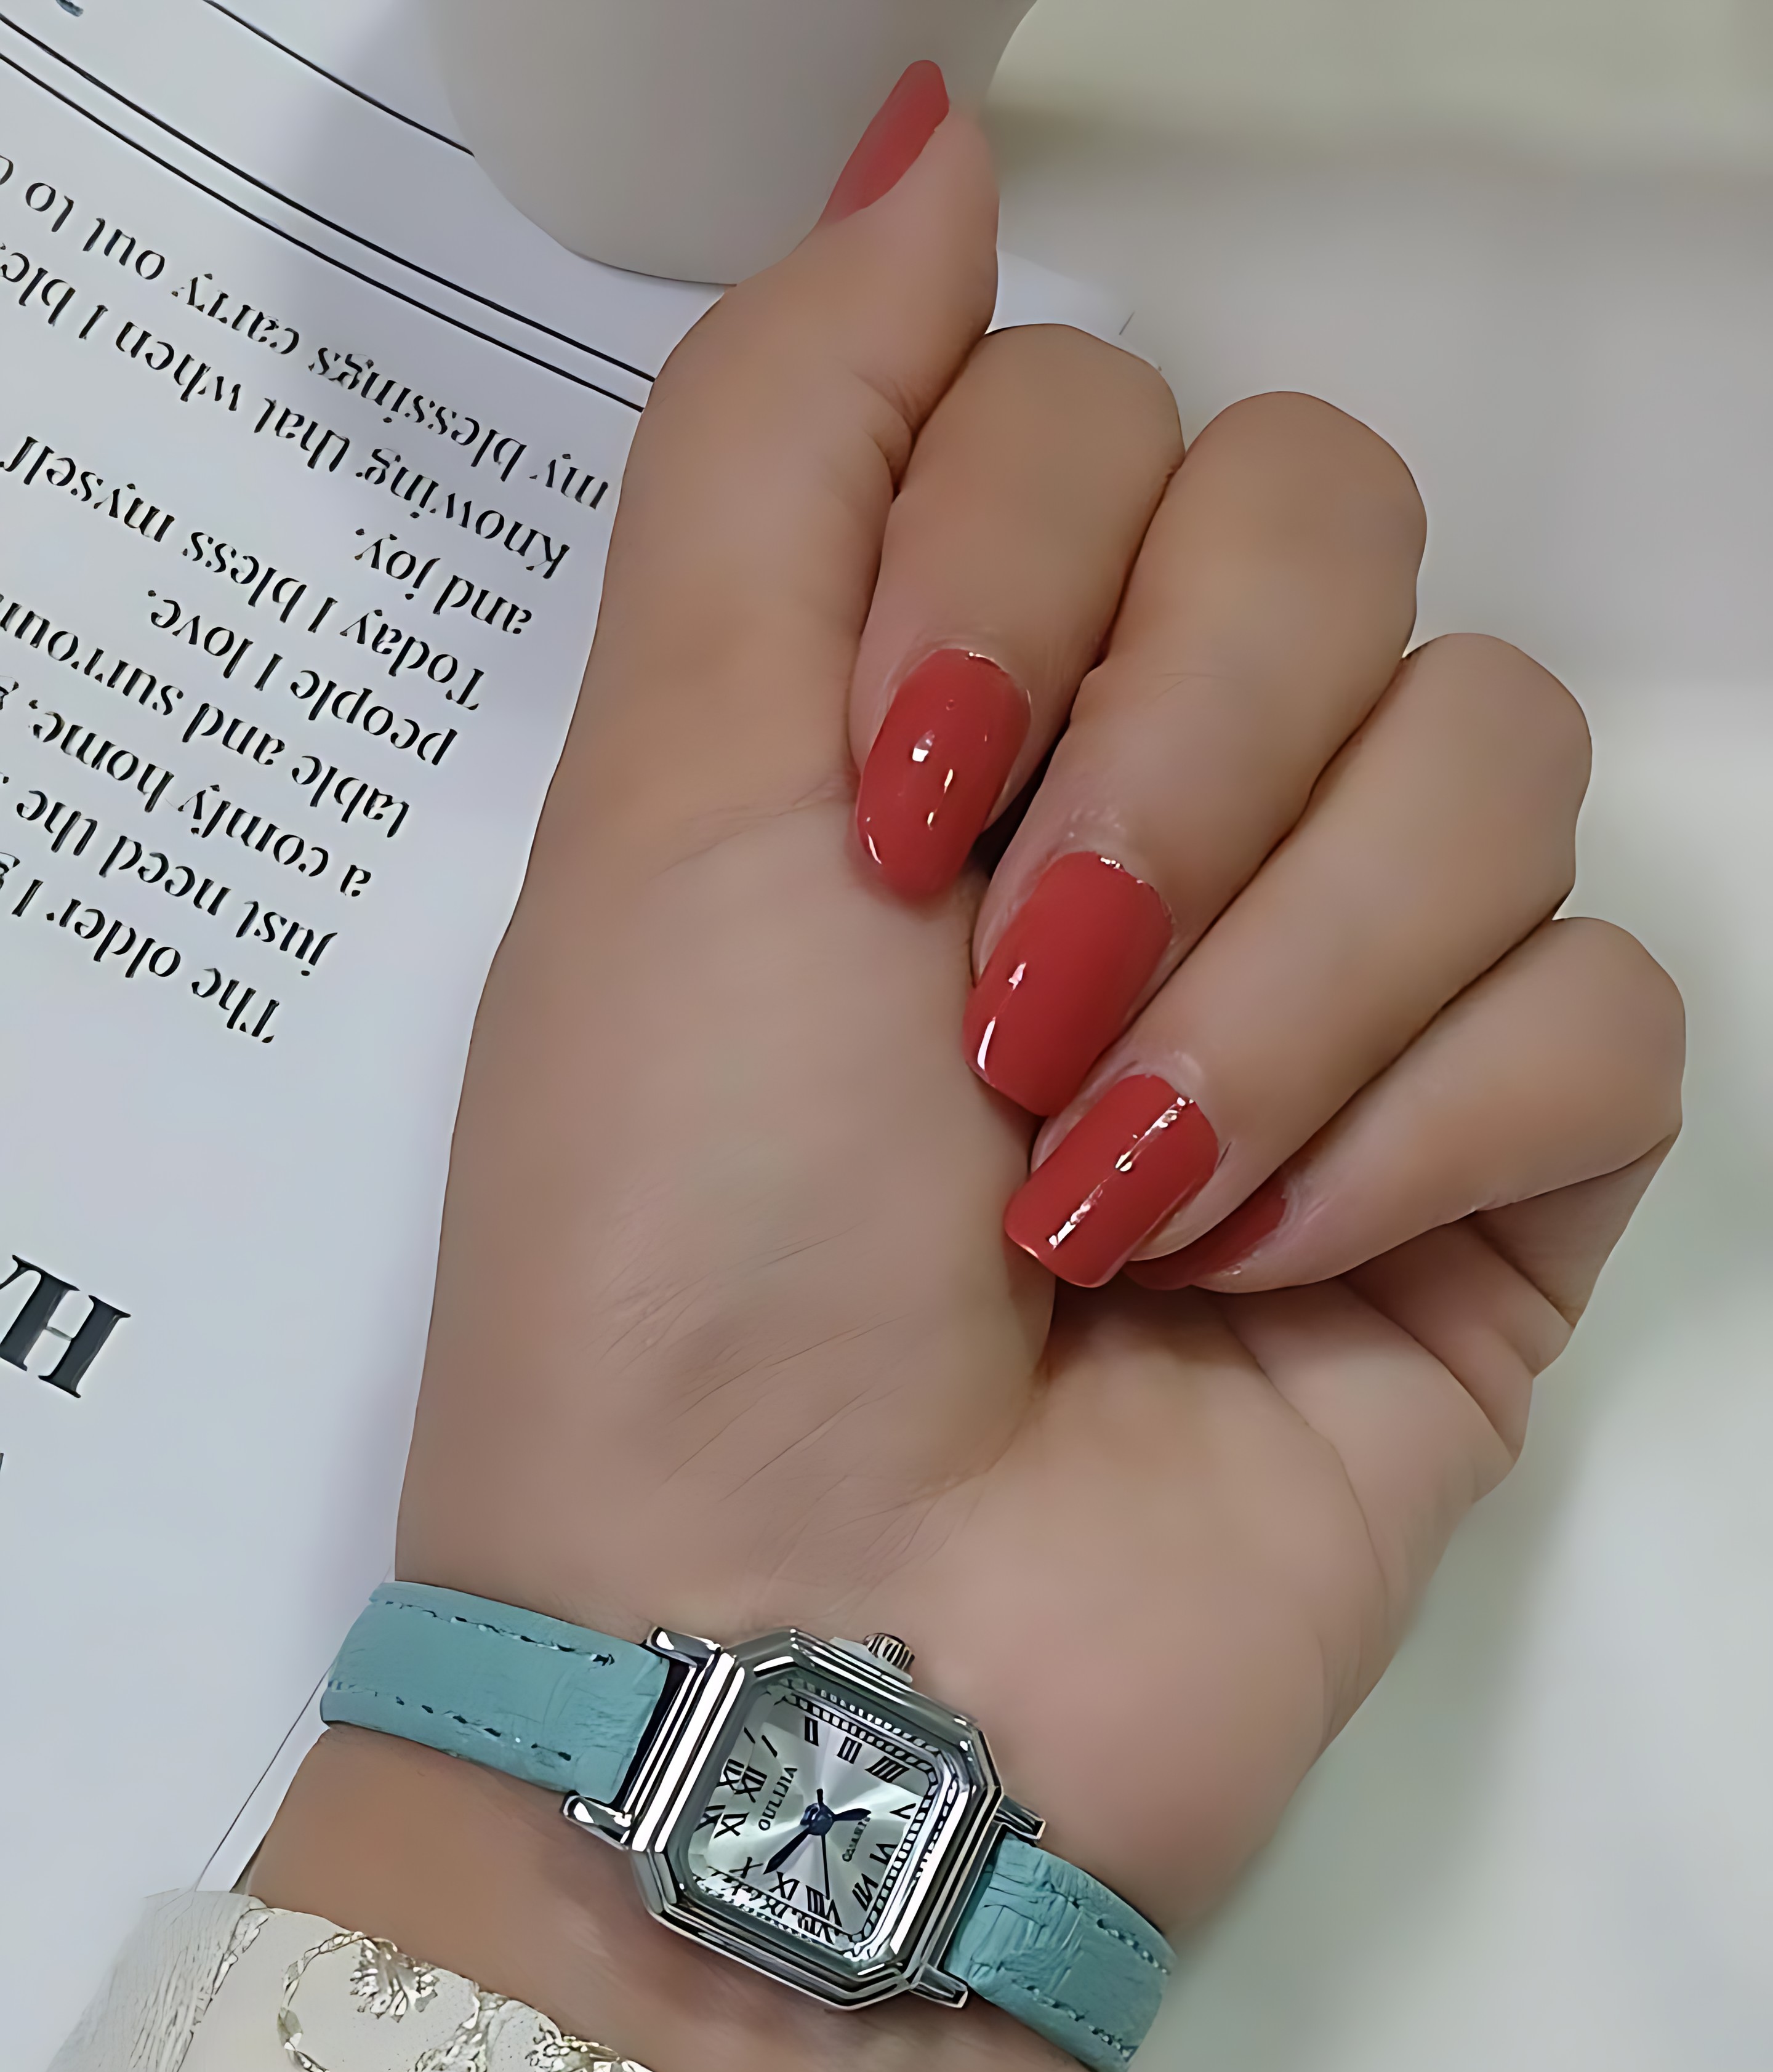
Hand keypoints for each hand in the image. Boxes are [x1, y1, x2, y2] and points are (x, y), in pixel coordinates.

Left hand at [258, 101, 1678, 2071]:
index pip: (1127, 406)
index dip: (1027, 559)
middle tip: (1005, 1020)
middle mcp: (1168, 817)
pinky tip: (1261, 1275)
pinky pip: (1605, 1012)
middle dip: (1173, 764)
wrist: (800, 1653)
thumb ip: (785, 438)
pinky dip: (1419, 1135)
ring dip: (1282, 983)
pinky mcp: (1499, 1191)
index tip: (881, 800)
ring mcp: (1351, 1007)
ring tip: (1106, 1204)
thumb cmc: (682, 1253)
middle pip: (1347, 532)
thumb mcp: (654, 800)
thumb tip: (934, 134)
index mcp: (957, 706)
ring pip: (1496, 762)